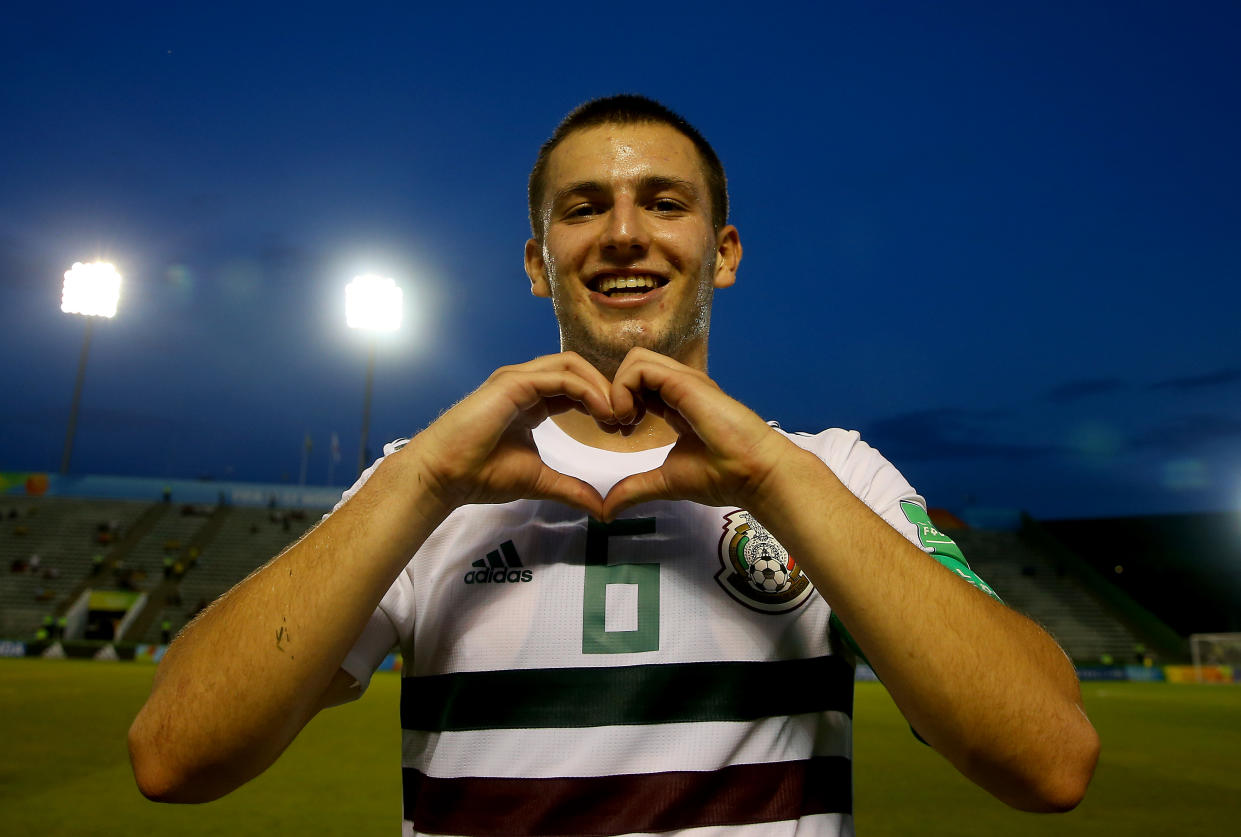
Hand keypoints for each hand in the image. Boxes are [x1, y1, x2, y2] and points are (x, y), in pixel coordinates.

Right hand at [408, 352, 616, 517]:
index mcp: (531, 400)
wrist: (444, 476)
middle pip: (578, 369)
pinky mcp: (513, 382)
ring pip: (571, 365)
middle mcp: (525, 383)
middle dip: (607, 388)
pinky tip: (602, 411)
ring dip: (601, 386)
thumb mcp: (538, 480)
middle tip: (628, 417)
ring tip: (619, 414)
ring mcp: (518, 379)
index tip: (623, 427)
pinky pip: (560, 376)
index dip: (602, 401)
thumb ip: (570, 488)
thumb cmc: (480, 475)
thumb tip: (601, 508)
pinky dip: (586, 389)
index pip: (575, 387)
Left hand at [602, 348, 801, 519]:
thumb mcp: (665, 482)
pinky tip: (630, 419)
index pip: (639, 385)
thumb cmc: (721, 476)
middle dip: (613, 391)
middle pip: (634, 365)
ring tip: (624, 421)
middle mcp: (679, 387)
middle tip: (616, 425)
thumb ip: (635, 489)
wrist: (753, 474)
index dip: (620, 403)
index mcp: (676, 404)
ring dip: (617, 389)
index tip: (620, 433)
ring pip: (635, 360)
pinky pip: (640, 369)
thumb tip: (607, 511)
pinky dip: (623, 390)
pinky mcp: (684, 382)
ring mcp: (683, 381)